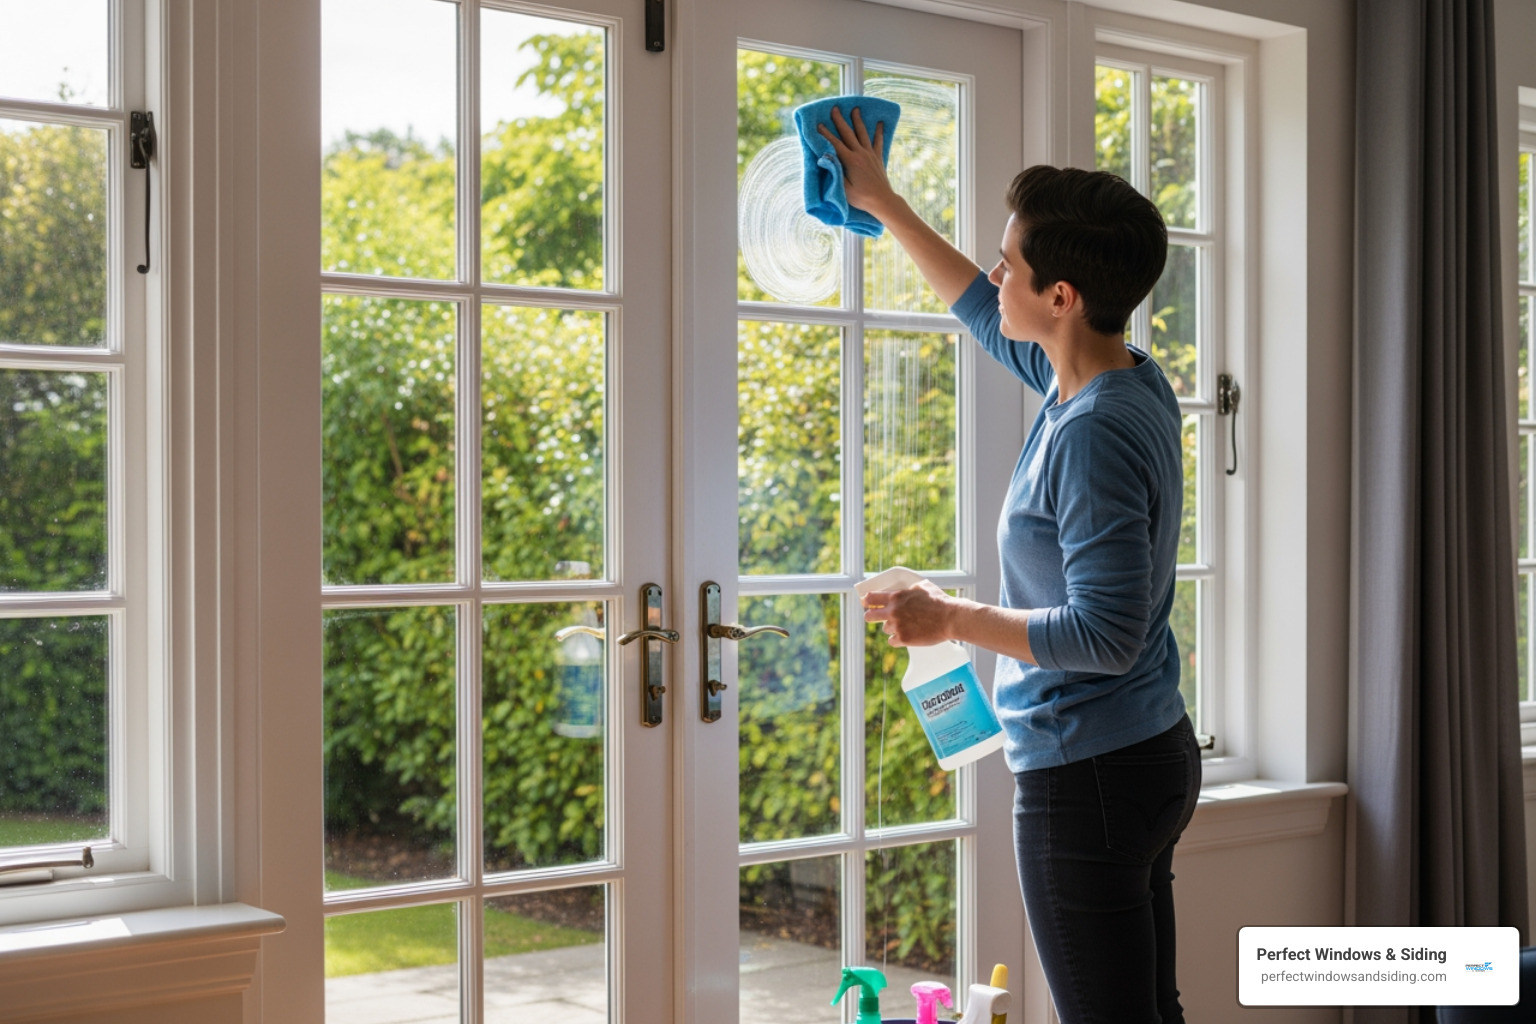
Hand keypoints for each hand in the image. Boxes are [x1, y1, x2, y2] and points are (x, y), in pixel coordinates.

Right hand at [816, 105, 897, 220]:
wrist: (882, 200)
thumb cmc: (861, 197)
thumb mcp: (844, 188)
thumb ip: (835, 172)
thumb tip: (826, 158)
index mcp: (850, 161)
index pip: (835, 144)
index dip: (826, 134)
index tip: (819, 125)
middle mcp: (860, 154)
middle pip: (848, 133)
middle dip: (840, 120)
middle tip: (835, 108)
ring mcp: (870, 154)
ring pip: (862, 133)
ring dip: (858, 120)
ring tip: (856, 109)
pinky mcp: (878, 158)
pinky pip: (878, 142)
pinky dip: (878, 132)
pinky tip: (880, 123)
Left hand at [861, 579, 954, 646]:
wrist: (950, 618)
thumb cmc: (939, 601)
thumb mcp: (922, 587)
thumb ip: (909, 589)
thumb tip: (905, 590)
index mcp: (896, 597)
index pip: (871, 598)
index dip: (867, 601)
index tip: (867, 603)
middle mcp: (893, 612)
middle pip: (869, 616)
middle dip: (871, 616)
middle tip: (874, 617)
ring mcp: (897, 626)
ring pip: (885, 628)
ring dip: (892, 627)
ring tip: (904, 625)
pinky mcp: (903, 639)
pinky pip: (892, 641)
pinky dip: (898, 639)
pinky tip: (905, 636)